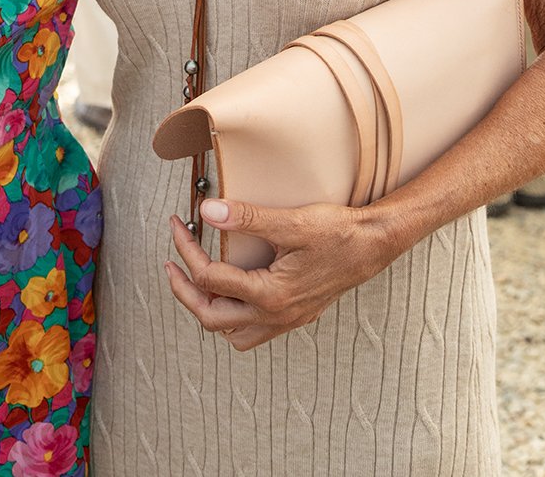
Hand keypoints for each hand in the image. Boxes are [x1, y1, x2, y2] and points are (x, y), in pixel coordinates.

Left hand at [164, 200, 393, 349]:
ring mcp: (286, 320)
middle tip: (170, 264)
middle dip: (184, 291)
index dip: (186, 250)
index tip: (178, 225)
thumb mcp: (291, 222)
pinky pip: (253, 331)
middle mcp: (275, 315)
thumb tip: (207, 211)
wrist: (374, 245)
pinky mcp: (295, 315)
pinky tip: (231, 292)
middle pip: (211, 317)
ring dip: (207, 310)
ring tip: (193, 282)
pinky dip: (233, 317)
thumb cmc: (337, 232)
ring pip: (232, 333)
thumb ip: (247, 218)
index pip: (210, 278)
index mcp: (270, 294)